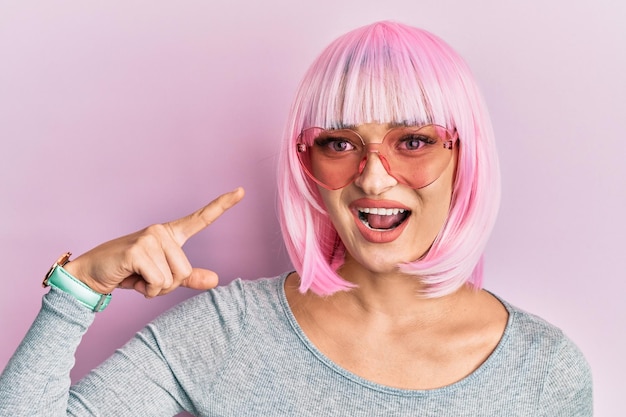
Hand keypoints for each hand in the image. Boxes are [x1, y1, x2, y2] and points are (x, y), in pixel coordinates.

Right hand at [63, 187, 244, 297]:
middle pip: (186, 271)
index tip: (242, 191)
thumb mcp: (161, 276)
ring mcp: (150, 238)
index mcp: (170, 235)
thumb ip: (188, 278)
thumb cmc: (128, 272)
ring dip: (155, 288)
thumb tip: (215, 280)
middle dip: (167, 285)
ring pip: (173, 279)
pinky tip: (131, 279)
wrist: (92, 274)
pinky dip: (146, 290)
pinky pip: (158, 281)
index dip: (223, 205)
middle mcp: (162, 231)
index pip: (201, 218)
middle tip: (146, 277)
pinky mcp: (138, 250)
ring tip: (138, 277)